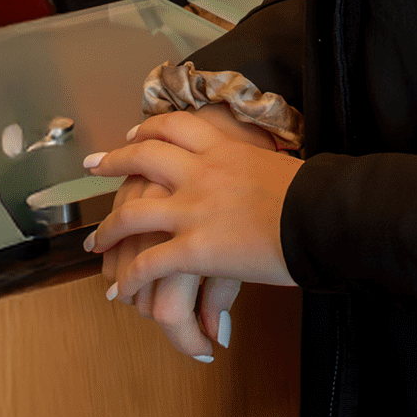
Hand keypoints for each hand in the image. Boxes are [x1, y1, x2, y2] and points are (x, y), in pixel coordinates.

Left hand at [86, 107, 300, 317]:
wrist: (322, 217)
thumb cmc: (314, 195)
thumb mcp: (283, 166)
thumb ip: (262, 168)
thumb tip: (271, 175)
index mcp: (225, 149)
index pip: (176, 127)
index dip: (149, 129)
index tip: (134, 134)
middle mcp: (201, 172)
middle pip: (143, 157)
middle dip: (114, 162)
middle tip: (94, 164)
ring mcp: (193, 209)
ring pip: (132, 213)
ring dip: (108, 228)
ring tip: (95, 240)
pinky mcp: (194, 248)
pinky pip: (148, 264)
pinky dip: (128, 278)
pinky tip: (121, 289)